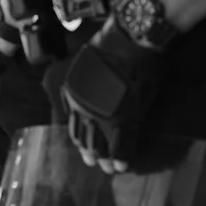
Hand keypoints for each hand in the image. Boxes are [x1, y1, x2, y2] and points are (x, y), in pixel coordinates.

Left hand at [53, 21, 167, 173]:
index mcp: (72, 94)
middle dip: (91, 153)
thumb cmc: (114, 43)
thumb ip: (88, 83)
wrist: (134, 36)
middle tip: (96, 163)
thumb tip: (95, 94)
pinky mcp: (124, 119)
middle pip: (85, 139)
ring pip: (101, 146)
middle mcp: (82, 108)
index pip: (73, 124)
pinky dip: (123, 158)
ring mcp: (102, 116)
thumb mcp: (89, 63)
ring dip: (106, 160)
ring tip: (110, 168)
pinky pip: (121, 145)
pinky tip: (124, 166)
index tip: (84, 147)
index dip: (80, 139)